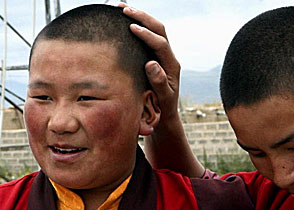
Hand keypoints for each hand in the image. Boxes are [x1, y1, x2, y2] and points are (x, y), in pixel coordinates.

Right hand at [122, 3, 180, 121]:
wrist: (166, 114)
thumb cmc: (164, 108)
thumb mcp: (163, 98)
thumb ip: (159, 82)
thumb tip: (151, 63)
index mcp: (171, 65)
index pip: (160, 43)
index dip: (146, 34)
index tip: (131, 27)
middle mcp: (168, 56)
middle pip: (159, 29)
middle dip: (143, 17)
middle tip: (125, 9)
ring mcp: (162, 55)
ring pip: (154, 29)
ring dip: (140, 17)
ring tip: (122, 8)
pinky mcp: (154, 57)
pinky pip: (148, 37)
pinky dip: (137, 26)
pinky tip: (124, 21)